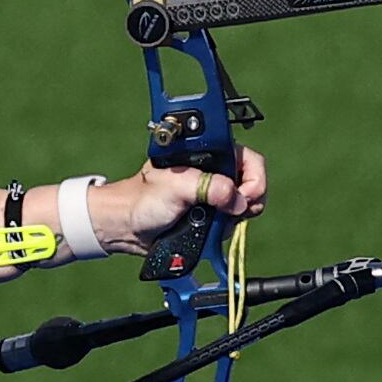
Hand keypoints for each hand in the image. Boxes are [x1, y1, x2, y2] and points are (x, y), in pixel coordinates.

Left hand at [105, 149, 269, 256]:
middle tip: (228, 212)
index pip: (251, 160)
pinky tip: (208, 228)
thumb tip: (237, 200)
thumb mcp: (175, 188)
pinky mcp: (213, 211)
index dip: (253, 180)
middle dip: (245, 202)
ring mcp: (216, 192)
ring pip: (245, 206)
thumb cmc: (143, 199)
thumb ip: (207, 187)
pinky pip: (233, 221)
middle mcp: (217, 170)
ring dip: (233, 218)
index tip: (241, 197)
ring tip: (210, 220)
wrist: (128, 226)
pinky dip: (225, 227)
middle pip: (253, 185)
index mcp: (210, 153)